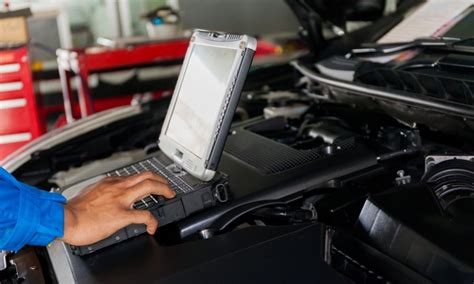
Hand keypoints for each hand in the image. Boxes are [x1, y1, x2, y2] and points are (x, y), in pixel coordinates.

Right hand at [59, 172, 174, 245]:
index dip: (146, 179)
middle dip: (161, 179)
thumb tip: (107, 197)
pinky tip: (152, 227)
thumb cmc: (72, 210)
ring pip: (150, 186)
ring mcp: (121, 200)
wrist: (64, 219)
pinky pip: (144, 215)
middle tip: (167, 186)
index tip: (150, 182)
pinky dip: (152, 221)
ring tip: (170, 195)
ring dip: (164, 190)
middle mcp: (118, 187)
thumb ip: (102, 193)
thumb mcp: (90, 193)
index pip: (134, 176)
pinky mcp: (121, 215)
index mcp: (110, 183)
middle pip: (147, 175)